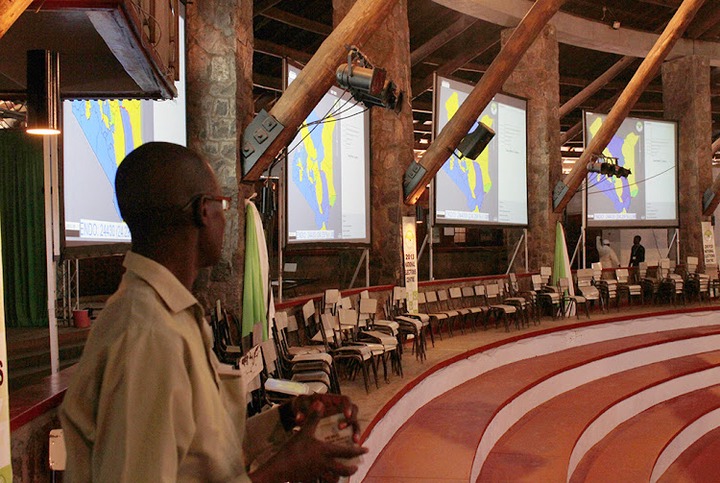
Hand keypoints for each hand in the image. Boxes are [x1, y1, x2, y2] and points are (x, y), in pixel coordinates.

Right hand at [249, 400, 367, 482]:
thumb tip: (320, 403)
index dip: (358, 451)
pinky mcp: (310, 479)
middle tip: (356, 467)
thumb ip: (314, 418)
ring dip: (340, 477)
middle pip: (344, 470)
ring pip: (334, 478)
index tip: (366, 449)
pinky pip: (321, 482)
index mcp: (326, 451)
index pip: (347, 452)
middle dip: (351, 469)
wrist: (280, 468)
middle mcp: (325, 464)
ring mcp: (318, 474)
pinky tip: (324, 479)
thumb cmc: (293, 449)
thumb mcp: (304, 432)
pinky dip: (325, 481)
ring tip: (341, 475)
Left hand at [291, 394, 361, 443]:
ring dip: (356, 431)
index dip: (348, 406)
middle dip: (352, 420)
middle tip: (341, 428)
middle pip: (354, 411)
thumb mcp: (301, 405)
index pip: (346, 400)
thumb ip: (301, 410)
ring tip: (354, 441)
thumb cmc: (303, 405)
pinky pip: (350, 432)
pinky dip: (352, 438)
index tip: (346, 414)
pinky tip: (351, 447)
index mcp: (333, 400)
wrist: (300, 411)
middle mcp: (340, 408)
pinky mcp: (340, 428)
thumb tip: (300, 418)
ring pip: (355, 423)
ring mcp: (341, 418)